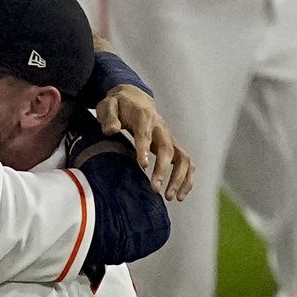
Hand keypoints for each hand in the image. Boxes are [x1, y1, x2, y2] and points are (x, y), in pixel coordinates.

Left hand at [95, 85, 195, 201]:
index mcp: (144, 117)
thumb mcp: (108, 105)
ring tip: (171, 198)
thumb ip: (109, 117)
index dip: (144, 149)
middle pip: (168, 149)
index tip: (142, 165)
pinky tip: (180, 195)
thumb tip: (111, 130)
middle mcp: (161, 127)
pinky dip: (187, 178)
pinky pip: (186, 162)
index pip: (145, 134)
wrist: (135, 99)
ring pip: (183, 157)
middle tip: (154, 189)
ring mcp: (169, 137)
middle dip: (163, 170)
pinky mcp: (172, 145)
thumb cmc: (119, 105)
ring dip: (180, 178)